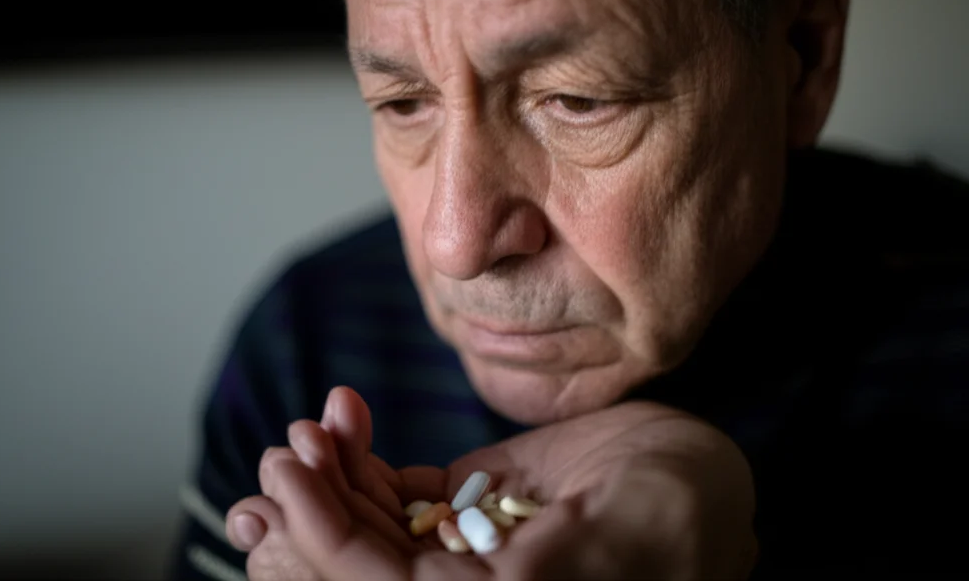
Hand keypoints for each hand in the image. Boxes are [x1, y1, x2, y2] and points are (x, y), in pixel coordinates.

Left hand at [234, 386, 757, 579]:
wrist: (707, 468)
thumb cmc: (688, 506)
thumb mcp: (618, 537)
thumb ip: (537, 574)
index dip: (321, 545)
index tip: (284, 479)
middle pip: (358, 569)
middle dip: (306, 518)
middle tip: (278, 454)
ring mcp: (460, 550)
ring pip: (367, 530)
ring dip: (326, 480)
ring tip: (309, 427)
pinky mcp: (466, 510)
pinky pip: (393, 497)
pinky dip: (357, 461)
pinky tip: (345, 420)